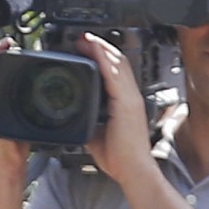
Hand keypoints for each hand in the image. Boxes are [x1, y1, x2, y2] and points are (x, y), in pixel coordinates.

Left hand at [75, 33, 153, 184]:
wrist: (134, 171)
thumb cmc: (120, 157)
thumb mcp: (98, 133)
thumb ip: (90, 121)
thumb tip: (75, 116)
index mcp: (125, 102)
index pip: (117, 71)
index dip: (103, 57)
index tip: (87, 48)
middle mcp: (131, 97)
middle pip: (119, 62)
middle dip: (101, 47)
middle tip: (83, 37)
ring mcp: (130, 99)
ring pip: (118, 63)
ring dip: (101, 48)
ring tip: (86, 38)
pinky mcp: (127, 104)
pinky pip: (115, 75)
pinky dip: (104, 59)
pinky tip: (95, 50)